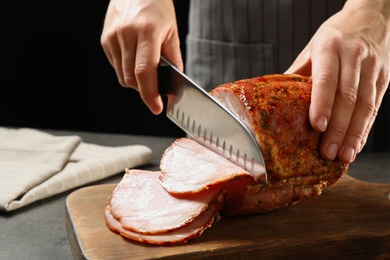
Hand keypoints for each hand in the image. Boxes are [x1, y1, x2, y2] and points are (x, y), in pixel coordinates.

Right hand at [100, 0, 182, 114]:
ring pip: (122, 76)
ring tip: (145, 68)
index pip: (144, 71)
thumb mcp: (172, 32)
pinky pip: (115, 66)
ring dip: (135, 81)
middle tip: (155, 88)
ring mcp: (112, 37)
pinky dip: (126, 70)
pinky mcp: (104, 40)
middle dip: (144, 89)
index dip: (150, 94)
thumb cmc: (157, 8)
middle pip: (131, 78)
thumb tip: (172, 86)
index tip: (156, 107)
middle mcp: (126, 34)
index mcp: (147, 31)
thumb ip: (173, 60)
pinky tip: (134, 57)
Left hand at [286, 0, 389, 162]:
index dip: (322, 104)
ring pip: (365, 105)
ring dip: (354, 134)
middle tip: (328, 153)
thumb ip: (297, 74)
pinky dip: (364, 129)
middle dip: (338, 128)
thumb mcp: (311, 48)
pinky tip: (355, 145)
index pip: (326, 78)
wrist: (371, 18)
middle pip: (348, 97)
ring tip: (343, 156)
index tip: (316, 127)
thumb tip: (275, 102)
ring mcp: (372, 68)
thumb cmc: (333, 37)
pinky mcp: (384, 78)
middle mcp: (353, 56)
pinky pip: (375, 107)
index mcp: (329, 47)